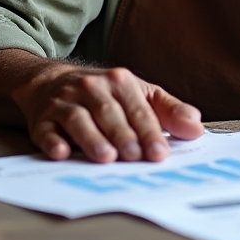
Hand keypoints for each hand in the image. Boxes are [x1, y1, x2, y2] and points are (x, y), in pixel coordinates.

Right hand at [12, 64, 203, 163]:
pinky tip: (60, 153)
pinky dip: (52, 141)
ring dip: (92, 138)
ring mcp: (65, 103)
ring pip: (79, 119)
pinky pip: (46, 130)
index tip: (160, 154)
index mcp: (120, 82)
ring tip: (106, 158)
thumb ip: (170, 111)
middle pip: (109, 113)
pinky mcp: (43, 119)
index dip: (150, 132)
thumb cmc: (106, 95)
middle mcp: (92, 89)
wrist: (52, 81)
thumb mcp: (141, 94)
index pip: (138, 109)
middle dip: (124, 136)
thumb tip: (196, 129)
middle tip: (136, 157)